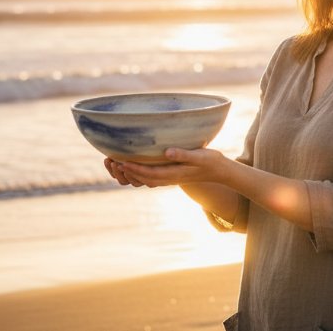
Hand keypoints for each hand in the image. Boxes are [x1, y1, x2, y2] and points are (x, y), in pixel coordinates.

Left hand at [109, 147, 227, 187]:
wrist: (219, 171)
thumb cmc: (211, 161)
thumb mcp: (200, 155)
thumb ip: (184, 154)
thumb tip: (166, 152)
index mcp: (174, 174)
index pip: (149, 173)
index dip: (134, 169)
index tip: (121, 162)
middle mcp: (169, 178)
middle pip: (143, 179)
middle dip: (128, 172)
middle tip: (112, 162)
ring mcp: (169, 177)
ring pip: (145, 180)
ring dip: (131, 174)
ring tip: (117, 164)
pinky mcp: (171, 174)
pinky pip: (151, 177)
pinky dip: (139, 173)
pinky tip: (133, 165)